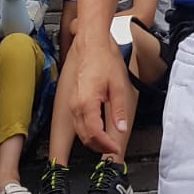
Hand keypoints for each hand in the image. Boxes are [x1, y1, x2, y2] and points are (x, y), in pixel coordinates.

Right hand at [71, 32, 131, 156]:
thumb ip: (119, 110)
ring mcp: (72, 104)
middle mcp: (76, 106)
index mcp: (87, 103)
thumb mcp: (118, 86)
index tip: (115, 149)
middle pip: (85, 137)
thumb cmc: (103, 60)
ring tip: (107, 142)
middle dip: (99, 146)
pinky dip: (87, 131)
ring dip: (92, 140)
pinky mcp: (72, 101)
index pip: (95, 134)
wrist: (91, 45)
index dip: (106, 145)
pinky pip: (78, 122)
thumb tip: (121, 128)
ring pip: (80, 132)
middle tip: (113, 148)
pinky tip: (98, 130)